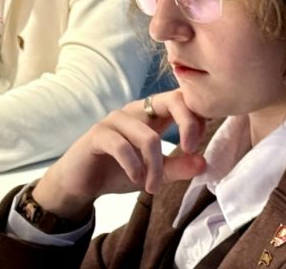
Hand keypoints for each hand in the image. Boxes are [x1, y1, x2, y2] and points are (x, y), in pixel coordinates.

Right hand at [31, 90, 207, 220]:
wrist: (81, 182)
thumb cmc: (118, 171)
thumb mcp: (154, 173)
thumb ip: (178, 167)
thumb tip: (204, 163)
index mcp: (152, 115)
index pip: (182, 99)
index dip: (197, 117)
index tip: (198, 145)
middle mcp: (136, 111)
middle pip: (171, 100)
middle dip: (188, 123)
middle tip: (191, 150)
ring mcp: (116, 120)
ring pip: (149, 136)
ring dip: (156, 167)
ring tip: (153, 186)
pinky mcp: (98, 134)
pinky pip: (122, 146)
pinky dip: (134, 167)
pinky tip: (136, 179)